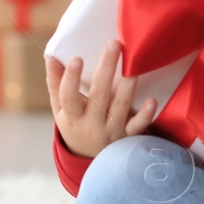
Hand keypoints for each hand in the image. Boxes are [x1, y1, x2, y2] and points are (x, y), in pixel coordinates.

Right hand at [45, 40, 158, 158]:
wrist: (89, 159)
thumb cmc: (75, 125)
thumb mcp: (60, 109)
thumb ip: (56, 84)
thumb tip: (51, 56)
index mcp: (72, 116)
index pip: (68, 97)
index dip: (70, 78)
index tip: (77, 57)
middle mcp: (91, 124)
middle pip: (99, 95)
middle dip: (106, 69)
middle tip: (114, 44)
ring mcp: (111, 130)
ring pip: (120, 106)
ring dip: (128, 85)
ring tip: (135, 62)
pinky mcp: (127, 136)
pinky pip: (138, 127)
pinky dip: (146, 115)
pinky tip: (152, 100)